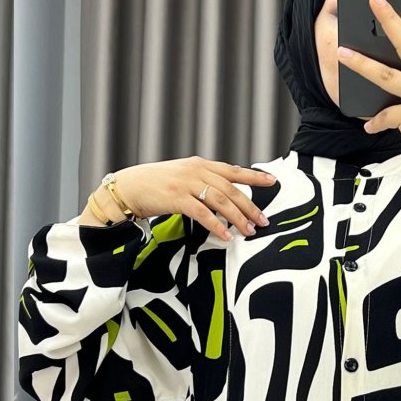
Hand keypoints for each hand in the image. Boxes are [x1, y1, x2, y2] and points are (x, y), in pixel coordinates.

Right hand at [85, 157, 275, 240]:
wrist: (128, 187)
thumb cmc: (154, 185)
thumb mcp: (181, 177)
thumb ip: (201, 181)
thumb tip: (221, 195)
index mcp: (200, 164)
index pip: (233, 170)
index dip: (254, 177)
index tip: (272, 181)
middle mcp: (196, 171)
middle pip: (231, 189)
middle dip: (250, 206)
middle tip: (263, 220)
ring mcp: (187, 183)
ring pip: (221, 201)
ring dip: (237, 218)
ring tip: (249, 231)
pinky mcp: (177, 198)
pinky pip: (203, 214)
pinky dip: (216, 225)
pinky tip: (225, 236)